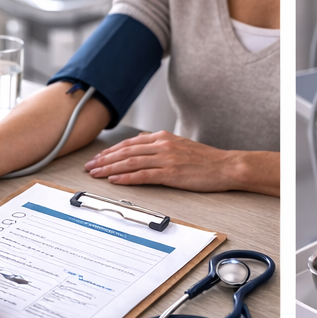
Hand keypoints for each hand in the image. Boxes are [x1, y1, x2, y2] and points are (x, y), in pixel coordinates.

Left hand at [84, 131, 247, 190]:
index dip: (111, 150)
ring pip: (130, 162)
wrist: (226, 166)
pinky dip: (126, 177)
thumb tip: (143, 144)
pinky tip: (115, 180)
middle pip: (126, 151)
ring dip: (110, 168)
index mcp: (163, 137)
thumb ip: (161, 144)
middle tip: (90, 167)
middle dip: (104, 159)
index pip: (130, 143)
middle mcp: (162, 145)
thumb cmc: (206, 159)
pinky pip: (143, 175)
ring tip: (96, 174)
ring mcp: (166, 158)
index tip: (99, 157)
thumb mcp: (181, 145)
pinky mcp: (171, 173)